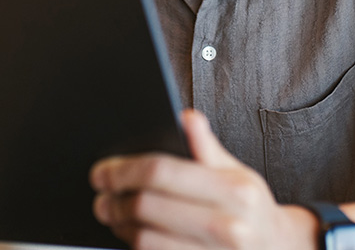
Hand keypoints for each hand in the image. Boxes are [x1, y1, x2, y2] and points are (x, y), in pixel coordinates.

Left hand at [90, 110, 313, 248]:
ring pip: (145, 239)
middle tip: (102, 195)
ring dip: (120, 226)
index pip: (163, 172)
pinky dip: (136, 246)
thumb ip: (207, 149)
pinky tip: (132, 235)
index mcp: (234, 191)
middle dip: (115, 199)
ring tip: (113, 214)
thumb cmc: (252, 209)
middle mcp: (228, 227)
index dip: (124, 170)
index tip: (103, 172)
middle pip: (147, 206)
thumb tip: (187, 117)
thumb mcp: (238, 174)